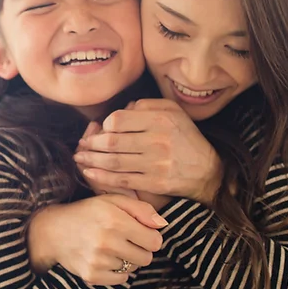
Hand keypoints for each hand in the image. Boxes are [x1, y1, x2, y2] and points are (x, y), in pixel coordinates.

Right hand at [27, 194, 167, 284]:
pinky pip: (121, 280)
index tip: (139, 232)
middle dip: (140, 249)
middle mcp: (107, 241)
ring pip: (133, 269)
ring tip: (110, 247)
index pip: (156, 241)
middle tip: (124, 240)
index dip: (150, 237)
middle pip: (147, 258)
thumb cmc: (87, 212)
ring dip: (126, 259)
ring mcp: (99, 261)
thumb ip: (141, 208)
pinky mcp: (92, 275)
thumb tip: (162, 224)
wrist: (52, 230)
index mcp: (115, 220)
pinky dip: (116, 272)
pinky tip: (104, 259)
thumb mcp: (112, 200)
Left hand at [73, 99, 221, 204]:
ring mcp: (155, 164)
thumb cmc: (185, 138)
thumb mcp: (173, 112)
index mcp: (160, 120)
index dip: (103, 126)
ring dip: (91, 160)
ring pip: (113, 161)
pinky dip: (102, 177)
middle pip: (111, 141)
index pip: (118, 120)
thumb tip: (123, 109)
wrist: (208, 171)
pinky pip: (121, 180)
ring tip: (79, 158)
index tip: (98, 131)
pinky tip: (89, 173)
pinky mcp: (154, 183)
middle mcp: (157, 141)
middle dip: (90, 145)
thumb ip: (147, 105)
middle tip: (81, 146)